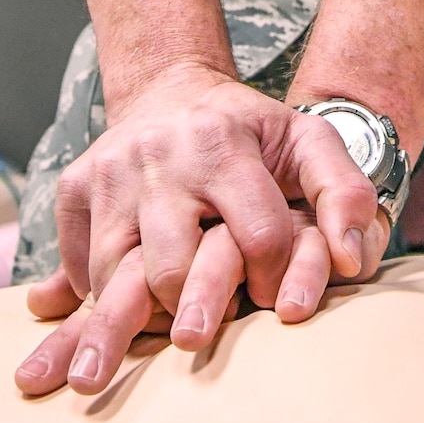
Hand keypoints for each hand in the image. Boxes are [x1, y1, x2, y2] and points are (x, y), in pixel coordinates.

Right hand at [13, 68, 386, 395]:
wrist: (169, 87)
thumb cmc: (247, 130)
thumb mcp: (307, 140)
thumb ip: (344, 192)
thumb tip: (350, 262)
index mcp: (222, 143)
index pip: (256, 236)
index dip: (273, 277)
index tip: (274, 296)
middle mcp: (160, 157)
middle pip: (173, 269)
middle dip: (195, 310)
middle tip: (204, 331)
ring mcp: (110, 172)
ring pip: (114, 276)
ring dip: (138, 317)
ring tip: (150, 335)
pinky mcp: (73, 186)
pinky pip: (78, 263)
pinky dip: (95, 296)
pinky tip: (113, 309)